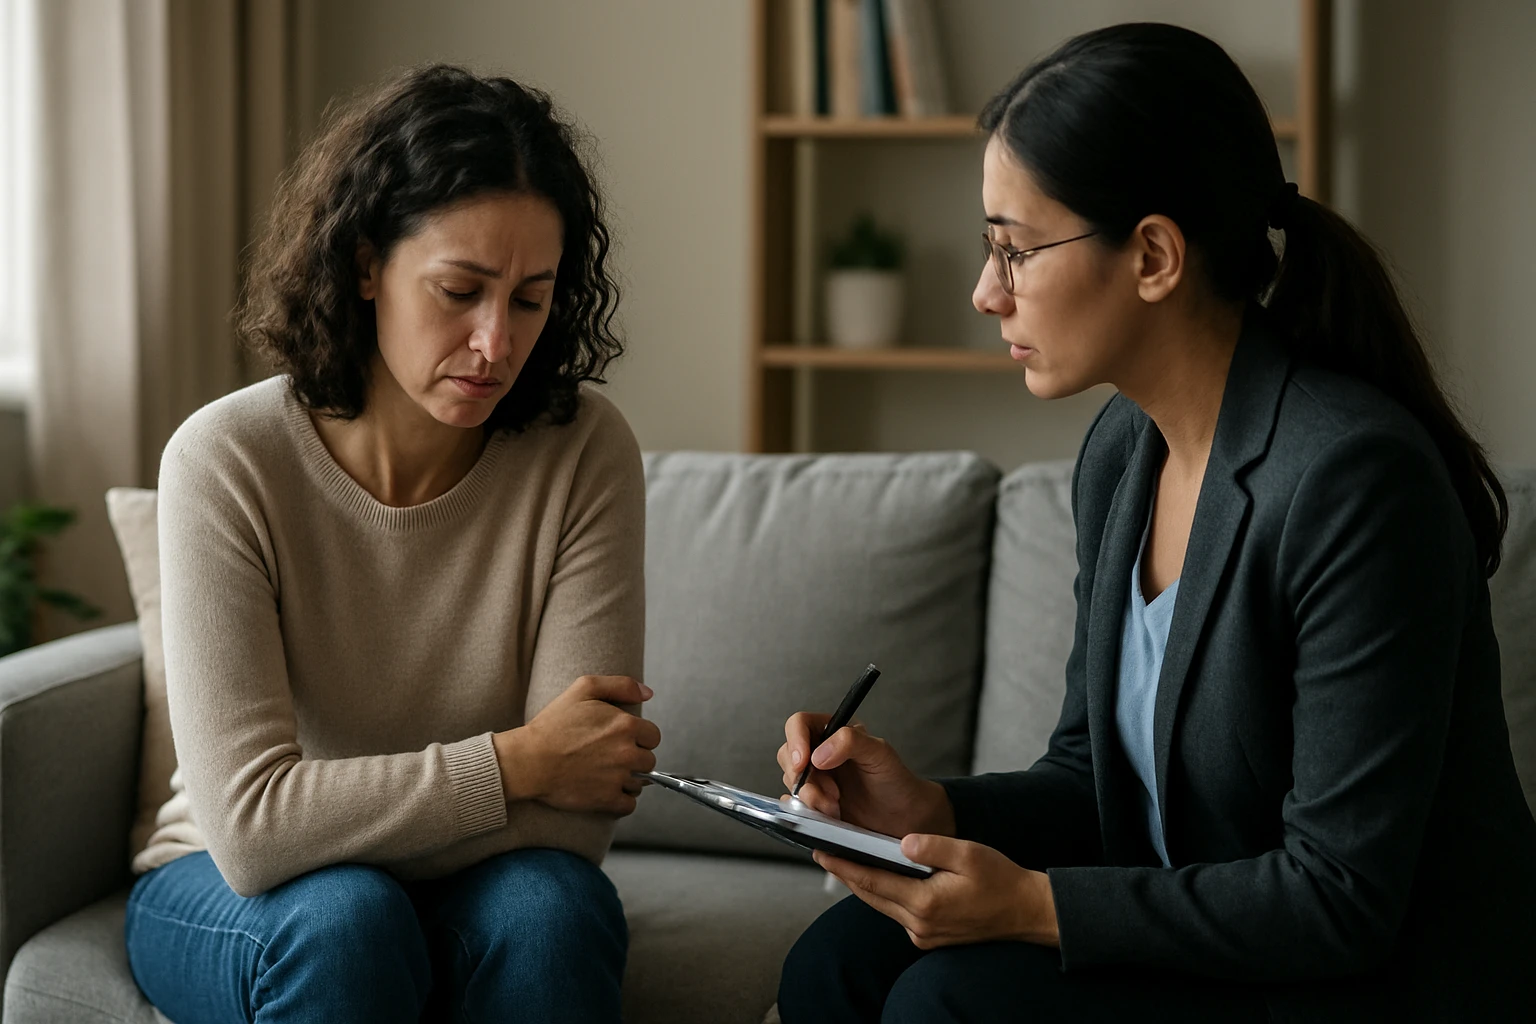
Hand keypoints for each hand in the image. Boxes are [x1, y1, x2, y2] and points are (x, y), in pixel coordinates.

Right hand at [494, 675, 660, 815]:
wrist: (528, 760)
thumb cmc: (552, 725)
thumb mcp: (584, 689)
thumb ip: (621, 685)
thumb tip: (648, 693)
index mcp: (626, 725)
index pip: (653, 736)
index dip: (639, 738)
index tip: (621, 740)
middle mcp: (626, 752)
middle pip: (649, 761)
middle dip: (634, 759)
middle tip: (610, 757)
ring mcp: (618, 778)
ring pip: (640, 784)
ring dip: (627, 780)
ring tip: (604, 773)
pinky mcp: (606, 800)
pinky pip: (629, 805)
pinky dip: (621, 801)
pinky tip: (606, 791)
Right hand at [776, 713, 953, 838]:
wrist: (904, 817)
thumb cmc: (895, 781)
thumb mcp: (880, 753)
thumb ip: (850, 742)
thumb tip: (819, 754)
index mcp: (832, 732)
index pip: (799, 725)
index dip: (796, 741)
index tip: (804, 762)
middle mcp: (819, 753)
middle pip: (788, 755)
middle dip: (805, 778)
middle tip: (832, 794)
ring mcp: (815, 780)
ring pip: (791, 782)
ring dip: (810, 798)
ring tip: (836, 808)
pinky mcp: (813, 804)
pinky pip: (793, 806)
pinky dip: (806, 813)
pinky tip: (828, 816)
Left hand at [814, 834, 1058, 948]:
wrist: (1027, 912)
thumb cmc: (1002, 881)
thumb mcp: (969, 854)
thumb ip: (933, 847)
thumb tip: (902, 842)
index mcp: (926, 903)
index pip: (873, 881)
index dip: (844, 865)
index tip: (822, 851)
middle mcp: (919, 924)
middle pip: (871, 895)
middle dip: (846, 873)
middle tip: (823, 851)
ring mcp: (923, 934)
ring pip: (882, 904)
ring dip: (863, 883)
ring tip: (843, 860)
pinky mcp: (929, 936)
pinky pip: (897, 912)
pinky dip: (884, 893)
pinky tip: (877, 877)